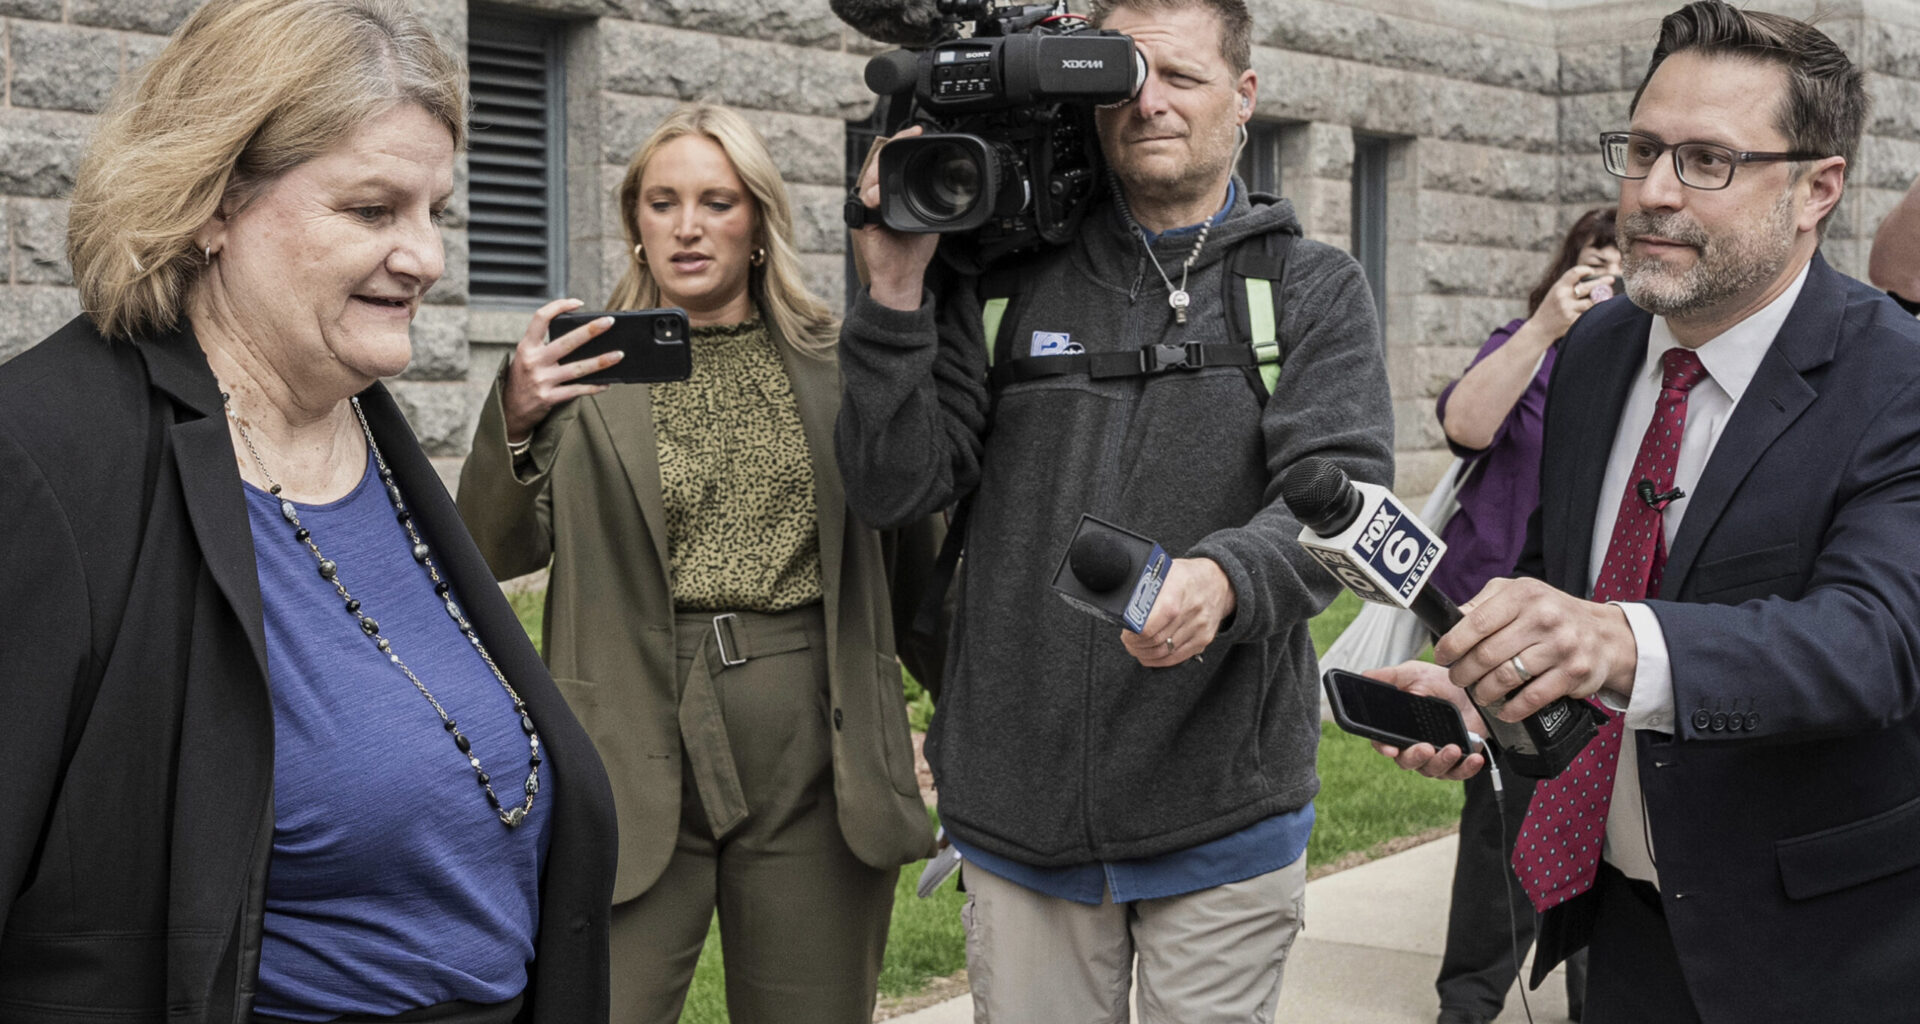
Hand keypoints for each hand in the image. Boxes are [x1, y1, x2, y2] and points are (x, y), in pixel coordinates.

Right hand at [502, 298, 619, 441]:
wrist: (510, 411)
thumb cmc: (524, 379)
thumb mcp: (526, 357)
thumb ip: (545, 346)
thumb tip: (582, 335)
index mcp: (526, 346)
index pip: (541, 318)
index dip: (559, 306)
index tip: (578, 303)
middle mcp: (533, 361)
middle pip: (567, 342)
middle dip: (590, 330)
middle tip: (609, 322)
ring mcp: (541, 380)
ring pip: (577, 368)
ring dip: (601, 361)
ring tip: (619, 355)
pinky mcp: (549, 398)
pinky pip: (577, 390)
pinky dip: (594, 386)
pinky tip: (607, 383)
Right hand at [849, 126, 941, 311]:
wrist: (904, 274)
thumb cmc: (914, 248)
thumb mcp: (928, 216)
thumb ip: (931, 199)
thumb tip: (951, 185)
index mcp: (890, 192)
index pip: (892, 162)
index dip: (901, 144)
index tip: (916, 131)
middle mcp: (877, 197)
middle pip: (879, 164)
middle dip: (891, 146)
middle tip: (907, 134)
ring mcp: (868, 208)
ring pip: (870, 179)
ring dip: (882, 166)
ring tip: (894, 153)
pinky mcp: (863, 222)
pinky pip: (866, 204)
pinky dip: (874, 196)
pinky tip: (881, 192)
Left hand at [1119, 557, 1234, 667]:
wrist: (1219, 581)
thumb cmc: (1186, 576)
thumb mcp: (1164, 571)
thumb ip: (1145, 586)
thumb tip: (1124, 604)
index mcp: (1177, 589)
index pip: (1151, 623)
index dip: (1134, 633)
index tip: (1126, 631)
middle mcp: (1191, 610)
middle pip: (1155, 639)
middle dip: (1135, 644)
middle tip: (1128, 640)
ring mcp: (1199, 627)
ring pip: (1163, 652)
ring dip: (1144, 653)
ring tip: (1135, 646)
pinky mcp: (1204, 639)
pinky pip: (1176, 658)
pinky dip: (1158, 660)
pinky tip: (1148, 655)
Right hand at [1363, 661, 1488, 779]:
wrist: (1472, 690)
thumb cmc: (1439, 683)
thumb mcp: (1414, 674)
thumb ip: (1390, 676)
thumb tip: (1364, 676)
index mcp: (1397, 728)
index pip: (1383, 742)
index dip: (1384, 747)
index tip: (1391, 748)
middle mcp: (1412, 746)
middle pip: (1406, 761)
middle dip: (1415, 757)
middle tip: (1425, 748)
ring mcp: (1434, 757)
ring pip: (1431, 769)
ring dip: (1441, 761)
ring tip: (1453, 748)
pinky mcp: (1457, 762)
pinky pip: (1457, 773)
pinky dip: (1466, 769)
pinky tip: (1474, 758)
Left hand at [1434, 577, 1636, 722]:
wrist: (1606, 635)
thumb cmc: (1552, 614)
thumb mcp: (1519, 595)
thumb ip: (1483, 604)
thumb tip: (1447, 621)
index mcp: (1523, 595)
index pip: (1476, 622)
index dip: (1452, 644)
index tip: (1441, 655)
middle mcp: (1543, 617)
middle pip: (1486, 654)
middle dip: (1464, 672)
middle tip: (1458, 678)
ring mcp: (1561, 646)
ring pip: (1505, 678)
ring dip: (1484, 692)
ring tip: (1479, 693)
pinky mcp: (1573, 673)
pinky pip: (1532, 698)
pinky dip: (1511, 709)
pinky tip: (1502, 709)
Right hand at [1526, 264, 1606, 341]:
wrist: (1540, 328)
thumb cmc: (1551, 309)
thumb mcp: (1555, 293)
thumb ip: (1570, 286)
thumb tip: (1594, 281)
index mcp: (1559, 287)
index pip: (1575, 272)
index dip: (1586, 270)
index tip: (1592, 272)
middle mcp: (1563, 296)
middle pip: (1588, 287)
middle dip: (1603, 282)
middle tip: (1611, 280)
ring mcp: (1568, 309)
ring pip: (1592, 302)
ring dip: (1602, 299)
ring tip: (1609, 297)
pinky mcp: (1572, 321)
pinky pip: (1590, 315)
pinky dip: (1597, 312)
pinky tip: (1602, 311)